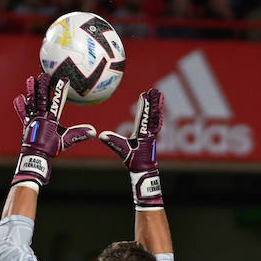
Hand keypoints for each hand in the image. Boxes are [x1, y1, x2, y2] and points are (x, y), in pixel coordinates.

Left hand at [11, 74, 95, 188]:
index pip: (57, 102)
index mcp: (51, 120)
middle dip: (43, 86)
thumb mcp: (66, 141)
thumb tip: (93, 131)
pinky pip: (22, 112)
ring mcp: (32, 119)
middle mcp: (41, 117)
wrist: (35, 157)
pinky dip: (20, 105)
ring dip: (31, 91)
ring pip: (31, 102)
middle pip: (42, 98)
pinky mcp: (26, 123)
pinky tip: (19, 98)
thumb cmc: (51, 148)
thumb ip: (78, 135)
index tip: (64, 80)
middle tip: (44, 74)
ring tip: (30, 79)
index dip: (61, 91)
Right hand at [99, 87, 164, 207]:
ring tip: (159, 96)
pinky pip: (156, 122)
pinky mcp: (153, 137)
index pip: (143, 116)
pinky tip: (158, 111)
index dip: (144, 105)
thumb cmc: (134, 161)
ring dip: (157, 106)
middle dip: (154, 102)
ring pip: (156, 117)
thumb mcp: (122, 151)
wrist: (144, 170)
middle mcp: (150, 132)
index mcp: (143, 134)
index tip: (145, 95)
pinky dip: (157, 114)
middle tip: (156, 90)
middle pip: (153, 114)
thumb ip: (113, 142)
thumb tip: (102, 135)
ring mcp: (152, 134)